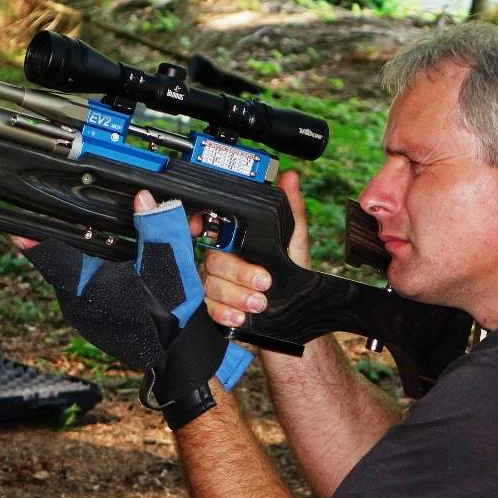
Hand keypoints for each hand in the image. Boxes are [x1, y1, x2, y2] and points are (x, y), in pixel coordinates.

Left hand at [16, 192, 250, 423]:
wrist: (180, 356)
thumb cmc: (172, 316)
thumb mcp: (169, 262)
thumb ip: (156, 224)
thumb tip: (142, 198)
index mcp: (87, 286)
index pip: (49, 254)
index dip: (34, 236)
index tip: (17, 225)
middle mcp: (77, 304)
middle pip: (67, 260)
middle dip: (83, 240)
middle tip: (100, 227)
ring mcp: (84, 317)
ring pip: (78, 277)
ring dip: (94, 261)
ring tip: (120, 251)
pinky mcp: (94, 324)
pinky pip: (89, 293)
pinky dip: (102, 279)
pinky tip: (126, 275)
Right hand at [199, 169, 310, 328]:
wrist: (294, 320)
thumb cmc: (292, 281)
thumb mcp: (295, 244)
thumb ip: (292, 211)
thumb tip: (291, 177)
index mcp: (237, 241)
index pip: (213, 228)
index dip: (202, 225)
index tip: (203, 228)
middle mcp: (223, 261)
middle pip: (214, 261)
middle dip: (240, 274)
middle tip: (265, 283)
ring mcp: (216, 284)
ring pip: (210, 285)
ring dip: (236, 296)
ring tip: (259, 303)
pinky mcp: (215, 307)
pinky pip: (208, 308)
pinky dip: (224, 313)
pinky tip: (240, 317)